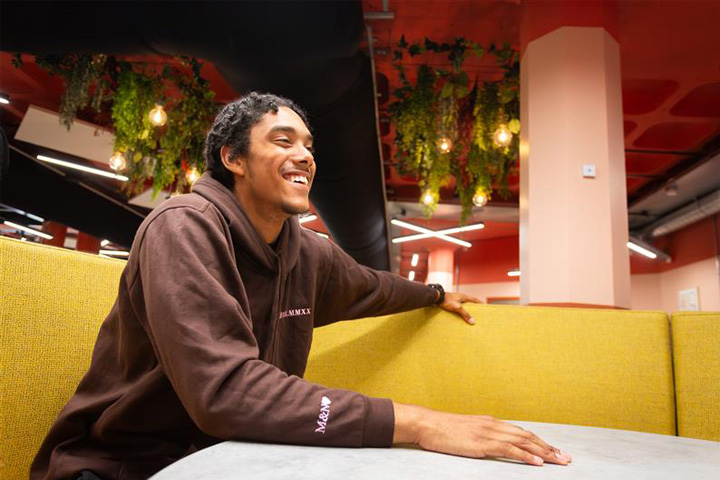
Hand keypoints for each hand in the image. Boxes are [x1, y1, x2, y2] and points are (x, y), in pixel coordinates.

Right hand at [393, 403, 571, 466]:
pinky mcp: (482, 443)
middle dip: (549, 447)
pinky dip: (526, 456)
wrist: (427, 424)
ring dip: (544, 452)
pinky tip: (537, 462)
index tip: (553, 450)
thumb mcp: (466, 431)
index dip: (540, 442)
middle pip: (528, 436)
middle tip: (565, 458)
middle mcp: (493, 425)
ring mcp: (489, 433)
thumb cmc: (442, 429)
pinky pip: (509, 449)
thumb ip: (481, 435)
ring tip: (558, 460)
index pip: (521, 432)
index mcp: (490, 422)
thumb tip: (493, 444)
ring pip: (524, 442)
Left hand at [438, 292, 481, 324]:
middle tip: (478, 311)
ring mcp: (455, 299)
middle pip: (469, 302)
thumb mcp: (458, 308)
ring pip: (464, 304)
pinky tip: (460, 314)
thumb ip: (465, 314)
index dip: (479, 302)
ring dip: (467, 308)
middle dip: (473, 306)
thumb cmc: (447, 301)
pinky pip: (459, 306)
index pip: (474, 299)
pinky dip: (461, 310)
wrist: (437, 298)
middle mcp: (460, 297)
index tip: (484, 305)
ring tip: (470, 314)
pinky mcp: (451, 302)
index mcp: (464, 296)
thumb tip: (473, 321)